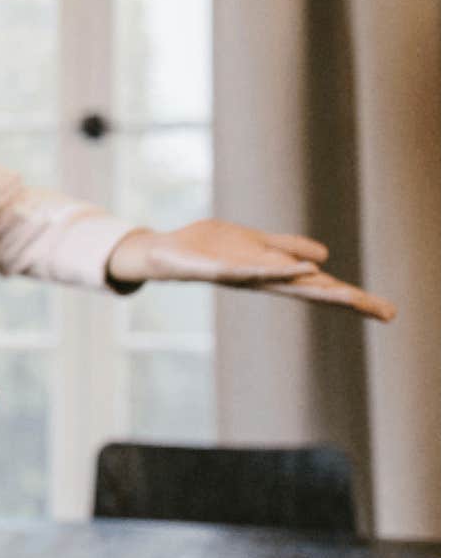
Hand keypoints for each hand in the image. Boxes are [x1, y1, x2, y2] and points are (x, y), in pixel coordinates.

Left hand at [106, 219, 395, 320]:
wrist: (166, 253)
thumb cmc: (211, 249)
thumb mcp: (258, 244)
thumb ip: (289, 248)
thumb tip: (326, 257)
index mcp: (277, 275)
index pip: (323, 289)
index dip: (355, 299)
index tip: (390, 313)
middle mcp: (266, 281)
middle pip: (315, 293)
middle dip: (350, 302)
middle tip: (387, 313)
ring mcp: (246, 277)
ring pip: (289, 285)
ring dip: (319, 287)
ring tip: (349, 291)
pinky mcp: (223, 270)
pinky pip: (255, 271)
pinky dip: (279, 270)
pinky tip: (302, 269)